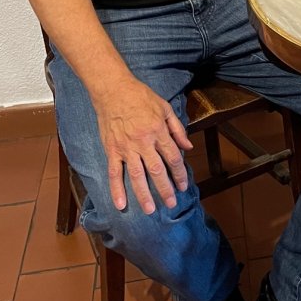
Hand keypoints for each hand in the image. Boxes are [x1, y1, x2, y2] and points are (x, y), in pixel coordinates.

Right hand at [92, 79, 192, 213]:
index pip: (173, 158)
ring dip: (144, 194)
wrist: (114, 90)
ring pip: (136, 175)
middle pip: (157, 170)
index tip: (183, 186)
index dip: (179, 174)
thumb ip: (177, 129)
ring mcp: (126, 148)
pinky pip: (114, 172)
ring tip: (150, 210)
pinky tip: (120, 204)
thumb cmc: (141, 97)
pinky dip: (116, 189)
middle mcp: (143, 142)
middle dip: (165, 189)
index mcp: (159, 131)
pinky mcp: (112, 149)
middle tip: (171, 204)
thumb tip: (188, 147)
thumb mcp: (165, 108)